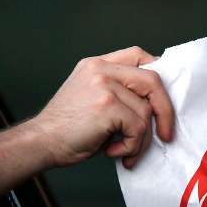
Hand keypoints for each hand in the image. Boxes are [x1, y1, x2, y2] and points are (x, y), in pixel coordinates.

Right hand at [28, 46, 173, 169]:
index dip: (158, 75)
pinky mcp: (107, 106)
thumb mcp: (91, 97)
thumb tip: (156, 104)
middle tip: (166, 135)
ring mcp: (104, 85)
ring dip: (141, 139)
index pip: (139, 55)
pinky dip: (131, 146)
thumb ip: (118, 91)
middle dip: (165, 111)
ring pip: (146, 111)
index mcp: (97, 64)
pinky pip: (138, 127)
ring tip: (125, 151)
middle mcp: (101, 69)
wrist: (41, 142)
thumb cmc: (67, 128)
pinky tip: (113, 151)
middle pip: (153, 80)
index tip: (161, 100)